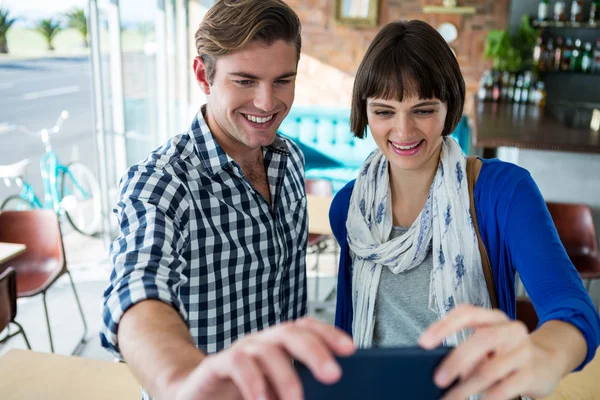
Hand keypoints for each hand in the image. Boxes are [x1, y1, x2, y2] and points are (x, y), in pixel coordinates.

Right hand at [174, 317, 354, 399]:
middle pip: (291, 333)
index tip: (350, 349)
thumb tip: (329, 394)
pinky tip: (262, 399)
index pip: (305, 328)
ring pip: (267, 349)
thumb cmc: (239, 393)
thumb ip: (295, 385)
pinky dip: (253, 381)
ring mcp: (240, 351)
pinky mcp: (217, 364)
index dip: (328, 333)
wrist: (196, 396)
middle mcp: (261, 343)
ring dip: (285, 376)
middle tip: (333, 375)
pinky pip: (237, 363)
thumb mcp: (274, 390)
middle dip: (315, 351)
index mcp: (278, 346)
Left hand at [418, 304, 562, 399]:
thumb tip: (444, 371)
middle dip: (456, 361)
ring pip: (490, 369)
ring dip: (467, 387)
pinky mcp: (532, 373)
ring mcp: (524, 351)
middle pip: (480, 339)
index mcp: (494, 318)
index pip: (466, 313)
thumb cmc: (508, 352)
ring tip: (451, 398)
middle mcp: (510, 330)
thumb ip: (469, 352)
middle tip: (438, 379)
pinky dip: (487, 397)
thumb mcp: (488, 345)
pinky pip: (505, 388)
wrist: (549, 361)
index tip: (424, 342)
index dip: (444, 326)